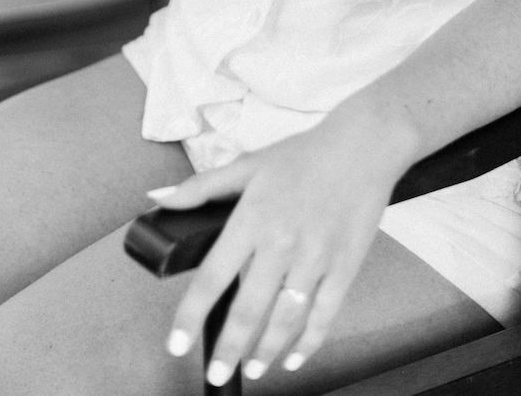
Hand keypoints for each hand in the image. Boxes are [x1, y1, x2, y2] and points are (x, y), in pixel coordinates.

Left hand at [149, 106, 410, 385]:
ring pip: (286, 320)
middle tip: (215, 374)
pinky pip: (324, 316)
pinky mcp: (344, 268)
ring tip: (251, 369)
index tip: (177, 343)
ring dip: (266, 352)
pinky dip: (308, 343)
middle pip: (249, 310)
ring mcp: (316, 259)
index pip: (213, 276)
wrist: (361, 147)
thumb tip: (158, 197)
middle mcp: (282, 243)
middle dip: (229, 350)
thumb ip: (201, 187)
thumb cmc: (303, 155)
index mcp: (252, 218)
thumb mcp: (247, 165)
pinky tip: (293, 357)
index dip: (191, 315)